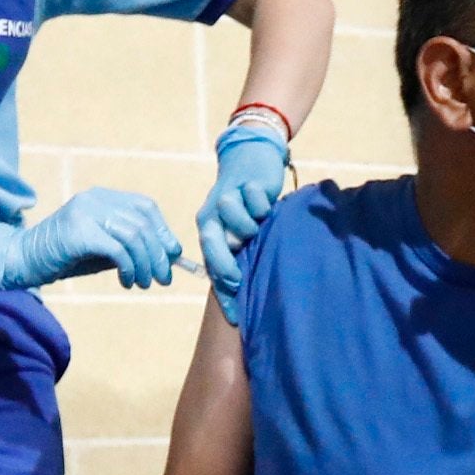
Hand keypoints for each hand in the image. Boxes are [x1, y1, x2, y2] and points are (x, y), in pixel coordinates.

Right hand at [0, 188, 180, 291]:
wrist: (23, 261)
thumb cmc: (66, 257)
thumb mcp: (103, 248)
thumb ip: (130, 246)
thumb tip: (167, 257)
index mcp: (102, 197)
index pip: (145, 207)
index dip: (163, 232)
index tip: (173, 256)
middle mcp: (95, 199)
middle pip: (143, 222)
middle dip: (158, 253)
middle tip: (164, 278)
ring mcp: (85, 212)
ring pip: (133, 236)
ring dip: (145, 264)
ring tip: (144, 283)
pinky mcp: (79, 231)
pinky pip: (117, 249)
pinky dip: (129, 267)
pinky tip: (127, 281)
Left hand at [197, 123, 290, 299]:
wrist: (251, 158)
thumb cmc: (247, 202)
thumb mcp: (240, 229)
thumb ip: (238, 254)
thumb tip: (240, 292)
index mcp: (208, 228)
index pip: (211, 264)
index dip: (222, 292)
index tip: (232, 316)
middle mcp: (213, 215)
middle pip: (213, 244)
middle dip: (225, 265)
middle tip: (236, 279)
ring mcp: (228, 198)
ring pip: (236, 222)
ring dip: (250, 227)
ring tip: (259, 223)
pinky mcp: (246, 183)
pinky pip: (256, 202)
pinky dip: (263, 205)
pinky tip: (266, 203)